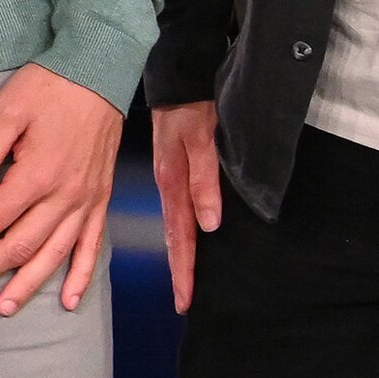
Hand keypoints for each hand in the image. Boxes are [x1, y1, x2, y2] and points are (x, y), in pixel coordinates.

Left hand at [0, 64, 123, 313]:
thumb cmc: (48, 87)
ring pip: (54, 256)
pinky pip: (92, 247)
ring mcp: (86, 201)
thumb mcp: (5, 111)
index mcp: (38, 175)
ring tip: (3, 307)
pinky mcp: (100, 200)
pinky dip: (81, 277)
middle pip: (19, 246)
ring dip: (28, 285)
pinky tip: (70, 301)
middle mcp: (65, 196)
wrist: (98, 70)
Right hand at [149, 101, 223, 314]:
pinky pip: (177, 209)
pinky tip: (186, 237)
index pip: (181, 237)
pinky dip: (180, 231)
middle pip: (175, 237)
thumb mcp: (200, 138)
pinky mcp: (175, 169)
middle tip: (184, 303)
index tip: (185, 301)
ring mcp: (170, 178)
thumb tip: (209, 224)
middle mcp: (169, 185)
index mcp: (173, 183)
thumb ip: (204, 179)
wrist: (178, 74)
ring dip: (180, 254)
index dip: (184, 269)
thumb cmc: (191, 104)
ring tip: (185, 280)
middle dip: (180, 270)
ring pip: (175, 225)